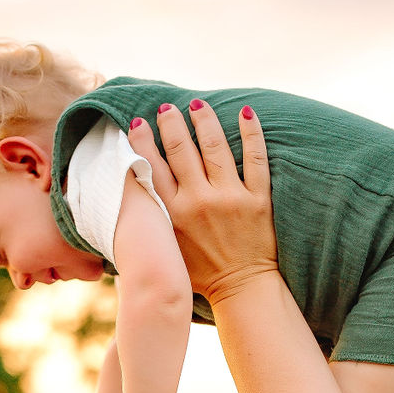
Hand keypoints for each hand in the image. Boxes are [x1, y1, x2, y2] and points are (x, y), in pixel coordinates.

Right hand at [127, 102, 276, 304]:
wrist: (242, 288)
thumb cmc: (202, 272)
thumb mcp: (169, 246)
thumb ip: (157, 218)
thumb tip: (136, 191)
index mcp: (174, 213)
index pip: (153, 166)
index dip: (142, 141)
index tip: (136, 123)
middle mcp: (200, 201)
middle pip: (181, 149)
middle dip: (171, 123)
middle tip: (166, 108)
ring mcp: (230, 198)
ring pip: (215, 146)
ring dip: (204, 120)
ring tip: (197, 104)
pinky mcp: (258, 199)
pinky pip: (256, 158)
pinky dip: (251, 132)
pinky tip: (246, 112)